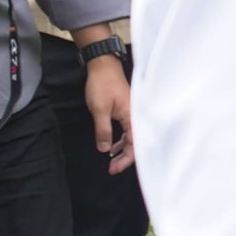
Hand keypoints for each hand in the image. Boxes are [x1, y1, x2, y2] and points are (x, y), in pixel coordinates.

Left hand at [83, 54, 133, 173]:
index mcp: (132, 117)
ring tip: (111, 160)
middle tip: (111, 169)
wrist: (103, 66)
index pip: (134, 144)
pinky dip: (120, 140)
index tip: (113, 169)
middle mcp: (136, 116)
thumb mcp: (99, 110)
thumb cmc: (102, 85)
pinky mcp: (127, 110)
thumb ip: (103, 131)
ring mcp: (132, 113)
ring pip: (131, 137)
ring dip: (122, 149)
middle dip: (124, 158)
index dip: (126, 159)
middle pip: (135, 143)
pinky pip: (127, 130)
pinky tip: (112, 145)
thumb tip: (105, 149)